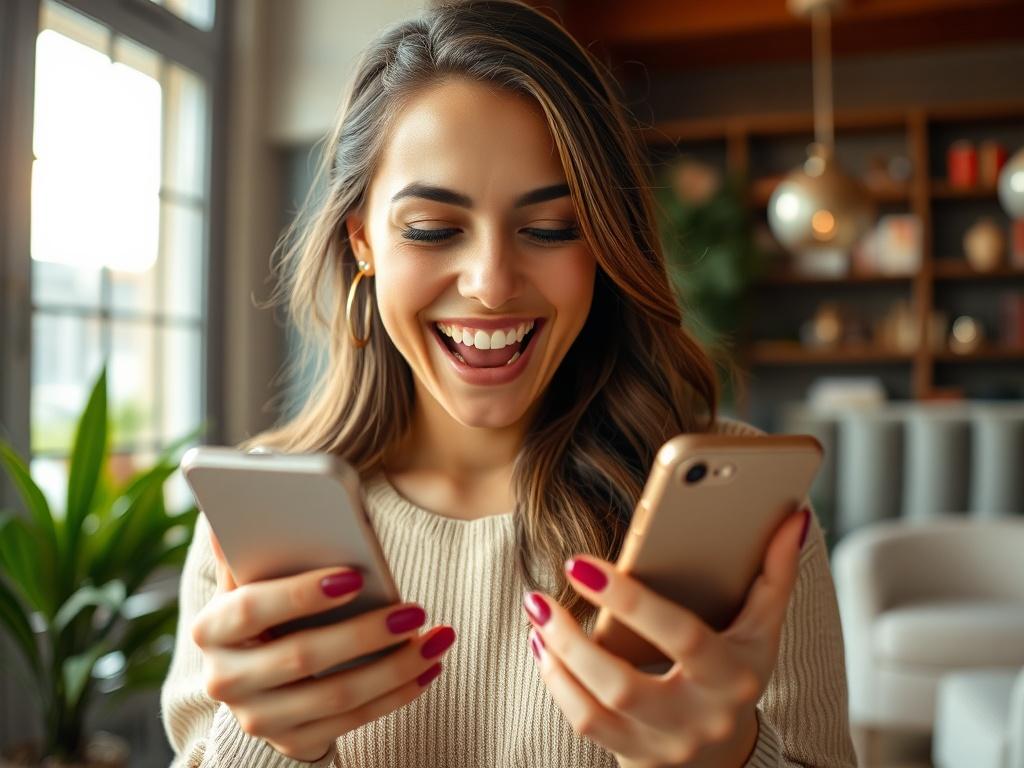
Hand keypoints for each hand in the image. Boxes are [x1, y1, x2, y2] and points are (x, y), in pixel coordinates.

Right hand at [191, 530, 454, 761]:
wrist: (262, 682)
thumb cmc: (270, 609)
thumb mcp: (256, 578)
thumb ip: (259, 543)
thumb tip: (253, 476)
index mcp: (212, 628)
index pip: (250, 607)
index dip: (300, 593)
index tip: (354, 577)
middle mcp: (225, 679)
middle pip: (301, 657)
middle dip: (364, 633)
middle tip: (415, 610)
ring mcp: (258, 717)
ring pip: (336, 696)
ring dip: (394, 667)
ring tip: (436, 639)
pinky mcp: (292, 741)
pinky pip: (352, 721)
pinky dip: (396, 693)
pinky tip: (429, 668)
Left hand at [522, 506, 809, 767]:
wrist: (726, 753)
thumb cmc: (738, 672)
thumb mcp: (762, 629)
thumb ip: (775, 574)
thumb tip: (791, 517)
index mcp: (736, 677)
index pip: (683, 638)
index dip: (632, 601)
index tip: (581, 564)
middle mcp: (701, 718)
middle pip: (626, 686)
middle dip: (574, 640)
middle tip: (538, 595)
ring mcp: (665, 744)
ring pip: (597, 709)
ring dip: (558, 658)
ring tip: (537, 612)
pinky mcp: (634, 757)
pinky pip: (585, 724)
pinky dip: (557, 683)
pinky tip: (543, 647)